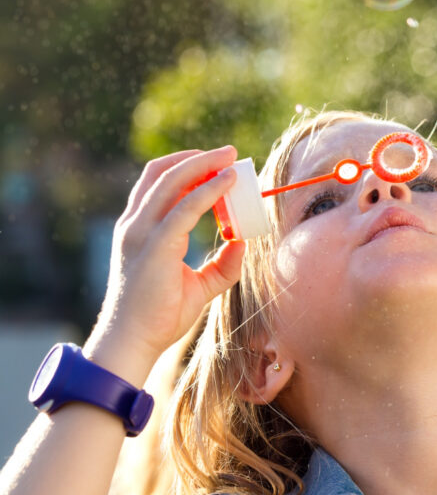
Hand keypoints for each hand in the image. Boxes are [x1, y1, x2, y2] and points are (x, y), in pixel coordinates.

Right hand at [91, 146, 246, 364]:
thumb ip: (222, 265)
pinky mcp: (156, 246)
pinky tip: (227, 182)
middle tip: (229, 152)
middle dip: (197, 158)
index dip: (188, 169)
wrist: (134, 341)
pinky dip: (208, 190)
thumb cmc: (160, 316)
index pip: (160, 185)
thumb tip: (243, 244)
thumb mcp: (200, 285)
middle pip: (163, 174)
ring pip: (171, 182)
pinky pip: (185, 208)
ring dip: (203, 164)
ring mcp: (141, 233)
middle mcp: (136, 225)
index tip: (218, 165)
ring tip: (230, 157)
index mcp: (140, 230)